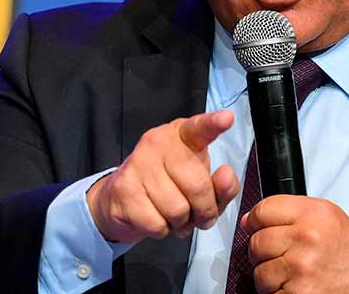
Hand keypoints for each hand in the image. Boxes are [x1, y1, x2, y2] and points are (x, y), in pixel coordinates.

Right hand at [86, 110, 240, 243]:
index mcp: (181, 135)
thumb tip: (225, 175)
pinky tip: (154, 217)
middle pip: (197, 186)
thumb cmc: (169, 187)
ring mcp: (138, 163)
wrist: (121, 200)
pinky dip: (162, 230)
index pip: (199, 128)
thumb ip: (222, 185)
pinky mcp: (124, 188)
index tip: (227, 118)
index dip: (213, 124)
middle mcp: (158, 142)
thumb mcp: (202, 184)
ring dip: (181, 223)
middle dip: (204, 211)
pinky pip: (158, 224)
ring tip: (173, 215)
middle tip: (198, 215)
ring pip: (178, 210)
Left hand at [241, 195, 348, 293]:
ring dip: (268, 275)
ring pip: (259, 272)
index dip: (254, 220)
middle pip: (257, 242)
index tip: (255, 226)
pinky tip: (292, 285)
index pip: (262, 211)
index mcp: (312, 214)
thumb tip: (247, 220)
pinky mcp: (300, 293)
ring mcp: (302, 268)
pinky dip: (276, 292)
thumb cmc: (343, 248)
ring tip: (287, 272)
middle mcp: (307, 239)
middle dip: (261, 251)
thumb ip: (286, 210)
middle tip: (277, 254)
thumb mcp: (322, 214)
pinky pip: (269, 293)